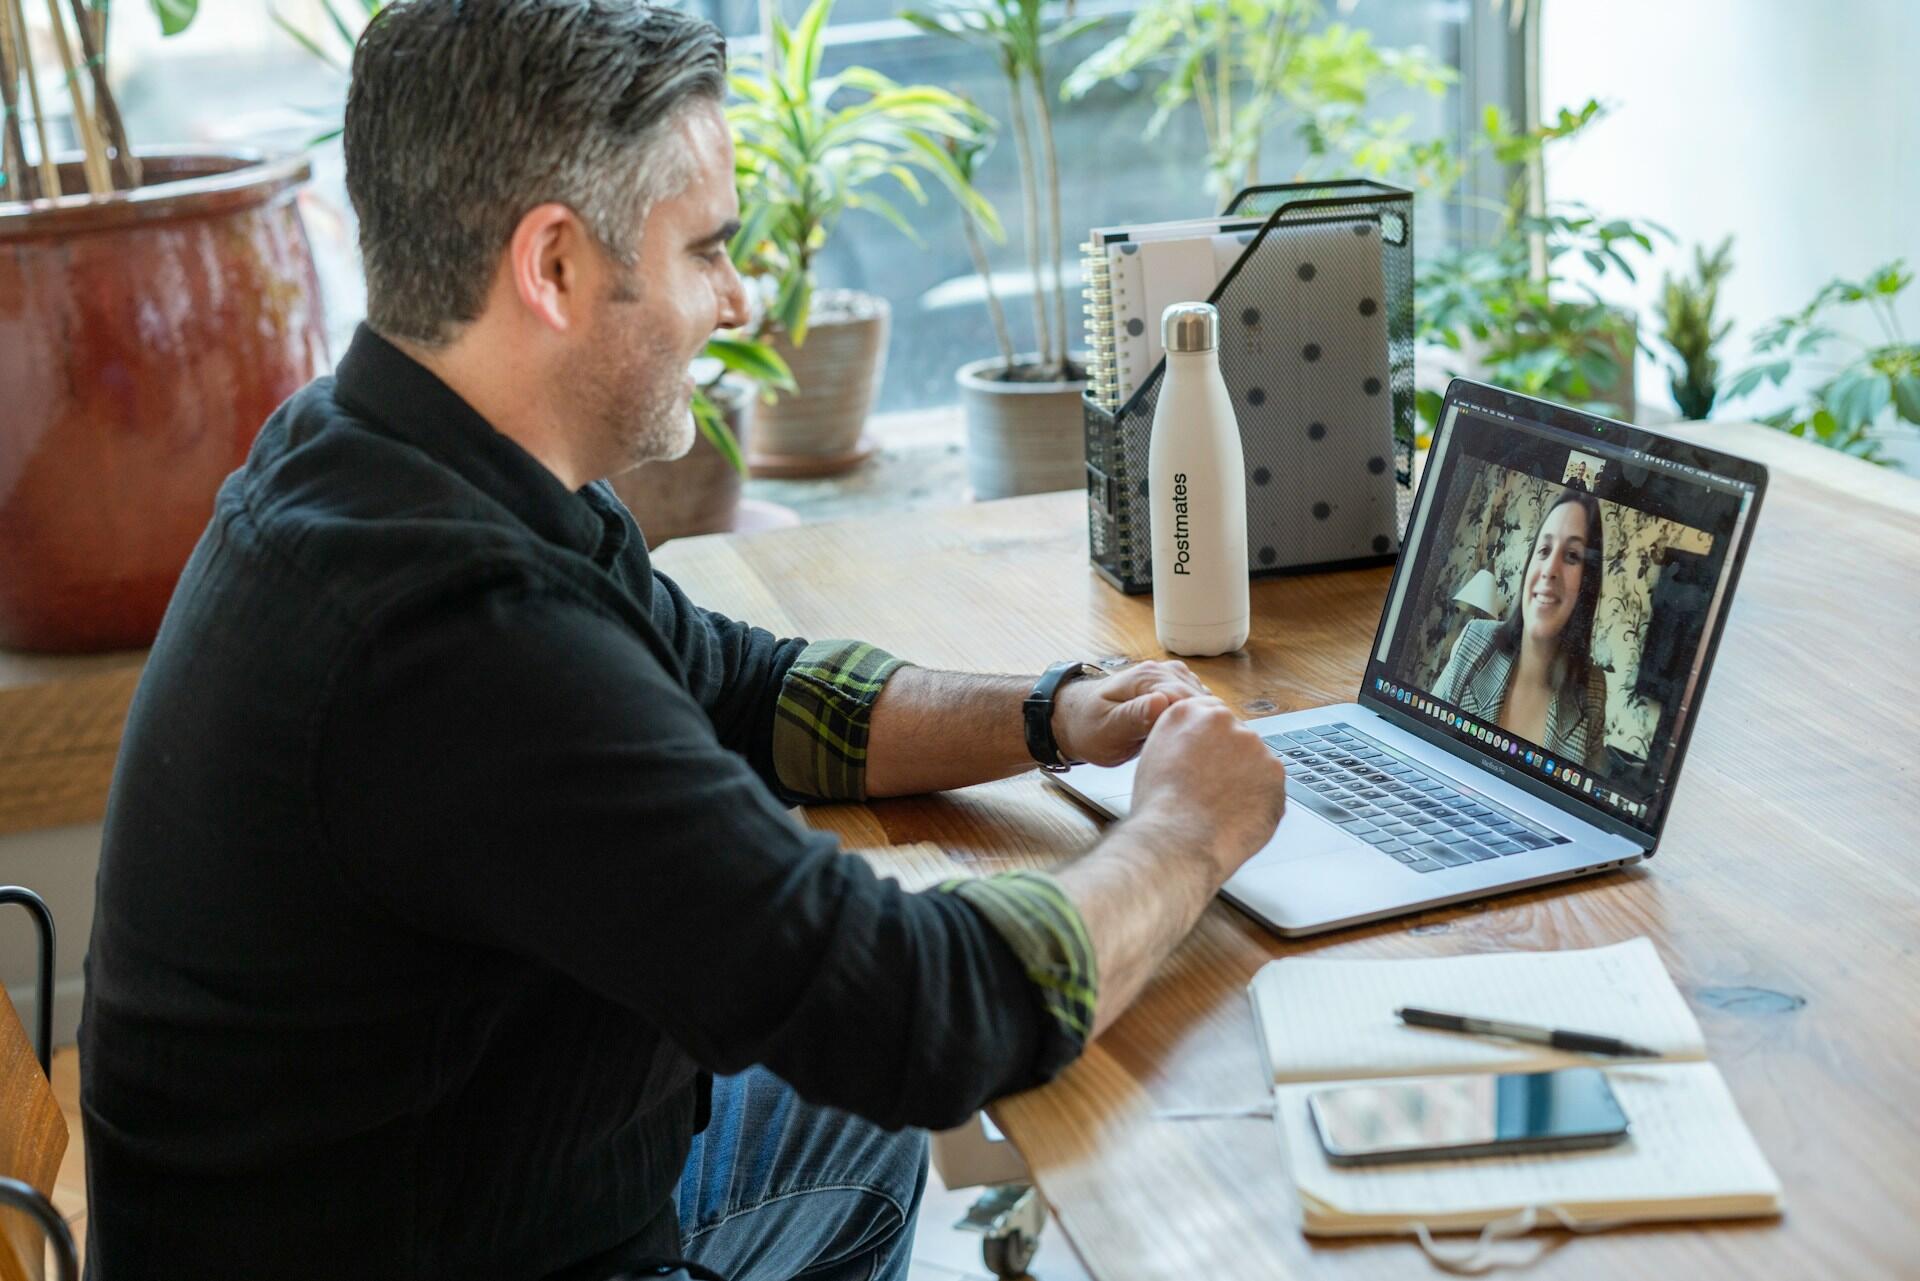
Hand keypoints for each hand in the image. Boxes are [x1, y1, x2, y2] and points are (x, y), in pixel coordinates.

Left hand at [1054, 660, 1209, 766]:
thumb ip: (1134, 716)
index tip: (1197, 751)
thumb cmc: (1088, 727)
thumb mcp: (1107, 729)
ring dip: (1203, 725)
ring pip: (1204, 703)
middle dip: (1203, 727)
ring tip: (1194, 750)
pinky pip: (1198, 705)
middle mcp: (1163, 672)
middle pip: (1202, 700)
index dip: (1197, 727)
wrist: (1076, 720)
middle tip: (1197, 757)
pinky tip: (1190, 740)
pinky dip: (1198, 722)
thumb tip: (1162, 703)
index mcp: (1147, 677)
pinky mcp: (1174, 689)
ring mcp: (1170, 679)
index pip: (1189, 700)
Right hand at [1126, 695, 1286, 881]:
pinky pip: (1270, 785)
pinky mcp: (1275, 770)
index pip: (1211, 715)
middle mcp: (1222, 720)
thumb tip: (1197, 749)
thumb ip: (1180, 741)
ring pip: (1255, 761)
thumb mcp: (1155, 757)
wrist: (1177, 839)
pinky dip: (1260, 800)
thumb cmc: (1159, 809)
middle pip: (1236, 736)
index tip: (1212, 759)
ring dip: (1246, 780)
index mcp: (1187, 713)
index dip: (1212, 742)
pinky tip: (1238, 816)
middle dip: (1231, 760)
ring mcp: (1252, 744)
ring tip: (1222, 808)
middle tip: (1214, 790)